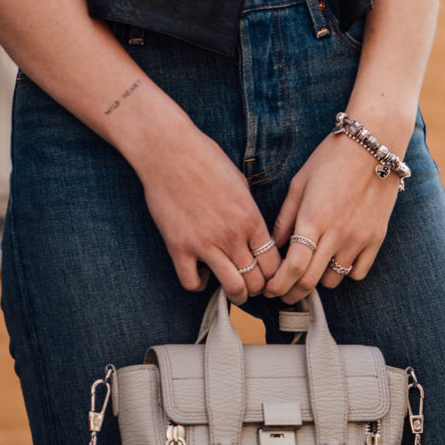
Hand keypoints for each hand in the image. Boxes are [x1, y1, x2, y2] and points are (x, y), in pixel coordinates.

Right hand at [134, 110, 280, 303]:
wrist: (170, 151)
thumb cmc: (206, 160)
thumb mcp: (240, 184)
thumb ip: (249, 213)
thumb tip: (256, 235)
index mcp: (251, 218)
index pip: (274, 263)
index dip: (274, 275)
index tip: (268, 275)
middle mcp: (232, 235)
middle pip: (256, 280)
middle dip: (257, 287)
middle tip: (251, 284)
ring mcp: (205, 243)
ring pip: (232, 288)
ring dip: (235, 294)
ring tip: (232, 288)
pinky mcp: (179, 247)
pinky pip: (192, 283)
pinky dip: (199, 284)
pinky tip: (201, 272)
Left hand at [263, 131, 401, 303]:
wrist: (374, 145)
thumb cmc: (331, 159)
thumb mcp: (300, 184)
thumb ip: (285, 219)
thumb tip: (272, 248)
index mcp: (313, 218)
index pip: (294, 267)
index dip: (278, 285)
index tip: (270, 290)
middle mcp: (337, 233)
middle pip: (311, 281)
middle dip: (292, 292)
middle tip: (283, 291)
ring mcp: (359, 238)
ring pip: (333, 280)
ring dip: (318, 279)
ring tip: (312, 265)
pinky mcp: (377, 238)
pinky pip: (358, 272)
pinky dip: (345, 271)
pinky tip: (337, 257)